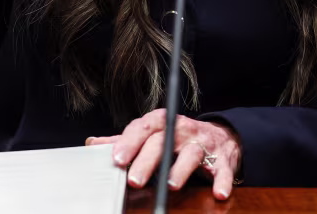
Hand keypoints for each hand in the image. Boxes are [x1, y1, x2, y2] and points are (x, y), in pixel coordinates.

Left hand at [87, 109, 241, 200]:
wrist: (220, 136)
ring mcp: (203, 143)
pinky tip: (218, 193)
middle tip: (134, 180)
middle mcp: (182, 130)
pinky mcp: (223, 158)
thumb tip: (93, 144)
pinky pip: (223, 168)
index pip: (142, 128)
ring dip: (181, 168)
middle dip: (147, 160)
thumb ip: (125, 141)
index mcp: (162, 123)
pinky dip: (222, 180)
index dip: (129, 142)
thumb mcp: (151, 135)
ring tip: (171, 184)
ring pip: (192, 152)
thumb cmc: (178, 138)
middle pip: (163, 141)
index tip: (116, 158)